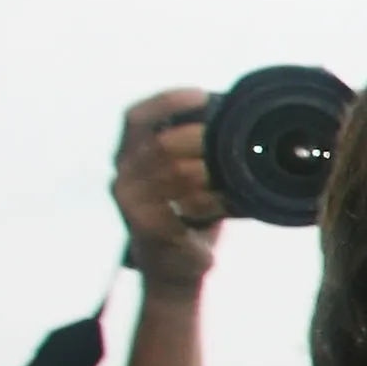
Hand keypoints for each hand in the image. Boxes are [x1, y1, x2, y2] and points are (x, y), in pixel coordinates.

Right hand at [113, 88, 225, 292]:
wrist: (175, 272)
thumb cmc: (187, 219)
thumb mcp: (187, 179)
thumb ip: (196, 152)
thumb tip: (238, 119)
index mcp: (128, 157)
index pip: (135, 118)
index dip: (165, 102)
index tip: (201, 93)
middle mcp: (122, 176)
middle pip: (161, 145)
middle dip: (201, 139)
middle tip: (236, 141)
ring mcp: (131, 203)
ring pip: (177, 174)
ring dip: (215, 172)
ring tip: (244, 173)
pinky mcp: (148, 228)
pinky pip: (187, 206)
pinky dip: (217, 202)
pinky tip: (238, 201)